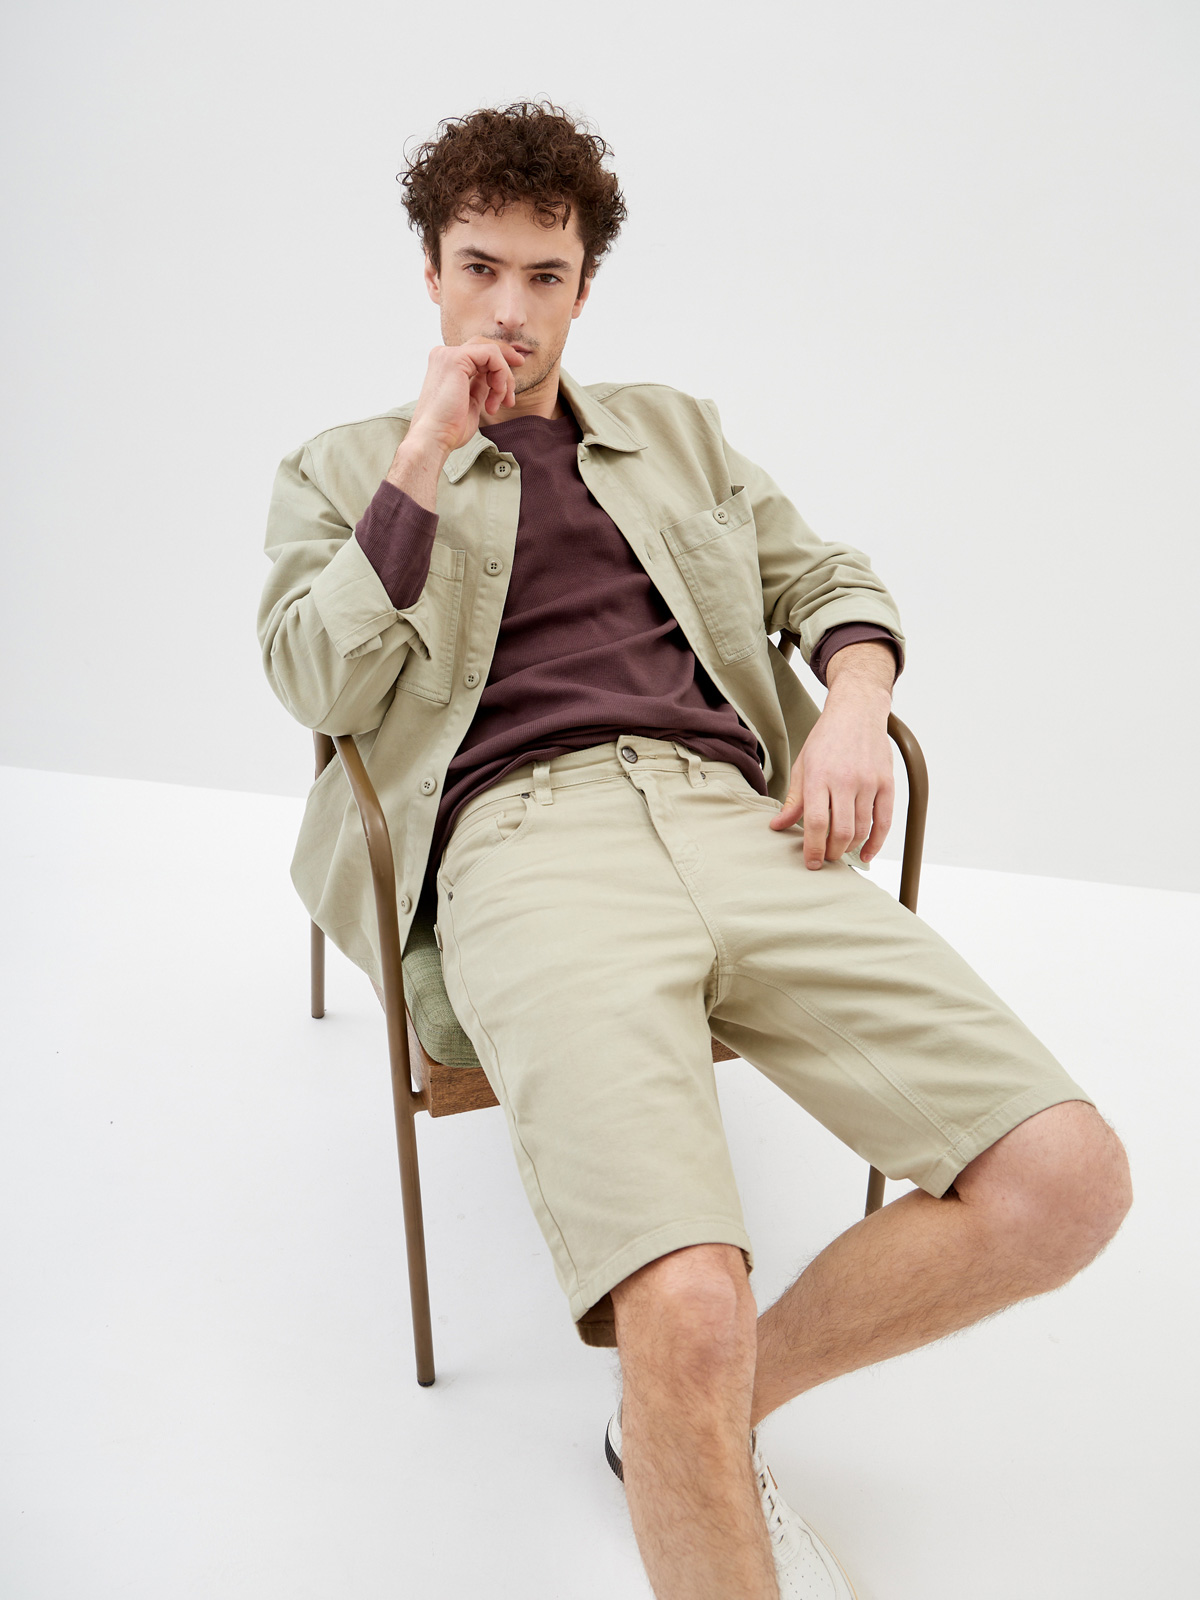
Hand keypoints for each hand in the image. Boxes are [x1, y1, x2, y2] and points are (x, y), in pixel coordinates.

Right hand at [403, 339, 526, 455]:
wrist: (434, 438)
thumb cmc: (449, 428)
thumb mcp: (471, 402)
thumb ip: (480, 386)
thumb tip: (494, 379)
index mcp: (445, 366)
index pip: (478, 355)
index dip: (499, 367)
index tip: (510, 389)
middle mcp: (444, 356)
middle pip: (486, 347)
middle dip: (506, 368)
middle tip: (511, 397)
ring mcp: (448, 354)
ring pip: (492, 351)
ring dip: (504, 378)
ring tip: (500, 403)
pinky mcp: (456, 358)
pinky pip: (492, 354)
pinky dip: (501, 374)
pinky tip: (497, 395)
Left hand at [769, 643, 894, 867]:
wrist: (858, 712)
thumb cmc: (826, 739)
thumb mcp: (803, 765)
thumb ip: (793, 799)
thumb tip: (777, 826)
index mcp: (819, 776)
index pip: (815, 823)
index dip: (813, 848)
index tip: (811, 862)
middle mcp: (845, 780)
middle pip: (840, 831)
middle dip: (831, 852)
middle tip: (826, 858)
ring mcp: (869, 782)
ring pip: (862, 828)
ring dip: (850, 847)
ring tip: (840, 851)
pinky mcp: (887, 783)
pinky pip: (884, 821)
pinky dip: (876, 842)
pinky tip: (866, 853)